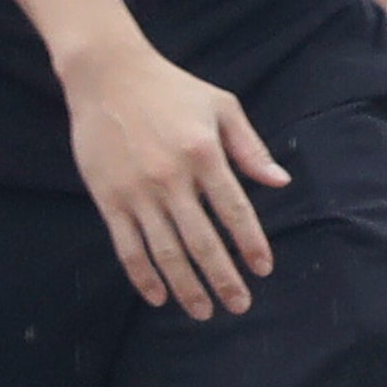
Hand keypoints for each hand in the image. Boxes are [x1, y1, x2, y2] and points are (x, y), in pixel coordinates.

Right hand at [59, 37, 283, 314]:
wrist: (106, 74)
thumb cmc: (171, 88)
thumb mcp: (221, 106)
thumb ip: (250, 148)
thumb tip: (280, 182)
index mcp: (204, 154)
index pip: (235, 211)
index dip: (251, 244)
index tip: (263, 269)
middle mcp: (171, 177)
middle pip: (202, 242)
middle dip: (224, 279)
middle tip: (240, 305)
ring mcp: (137, 191)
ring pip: (165, 252)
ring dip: (186, 287)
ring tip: (204, 311)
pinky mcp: (108, 198)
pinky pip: (127, 247)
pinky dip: (143, 276)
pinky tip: (158, 296)